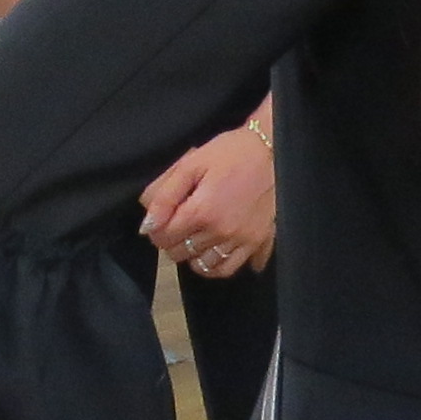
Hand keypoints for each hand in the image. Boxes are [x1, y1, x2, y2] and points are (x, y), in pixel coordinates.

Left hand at [139, 124, 276, 279]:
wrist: (273, 151)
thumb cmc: (229, 152)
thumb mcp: (191, 164)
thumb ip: (164, 195)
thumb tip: (147, 226)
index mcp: (201, 211)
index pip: (164, 238)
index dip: (155, 229)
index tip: (159, 219)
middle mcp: (220, 232)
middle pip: (181, 253)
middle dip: (172, 241)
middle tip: (177, 223)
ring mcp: (241, 241)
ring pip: (203, 265)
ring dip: (192, 254)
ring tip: (193, 237)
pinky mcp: (257, 242)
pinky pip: (230, 268)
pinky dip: (216, 266)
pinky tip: (212, 253)